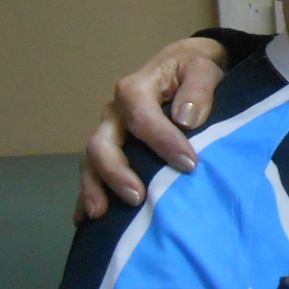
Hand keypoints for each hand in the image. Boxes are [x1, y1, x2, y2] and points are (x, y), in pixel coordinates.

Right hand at [75, 37, 229, 221]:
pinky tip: (86, 220)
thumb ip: (198, 88)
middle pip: (102, 143)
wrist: (182, 68)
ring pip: (91, 161)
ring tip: (101, 214)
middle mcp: (115, 113)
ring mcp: (109, 132)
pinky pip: (93, 173)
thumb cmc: (193, 69)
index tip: (189, 164)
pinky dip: (87, 195)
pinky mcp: (111, 149)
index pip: (141, 116)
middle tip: (138, 197)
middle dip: (116, 172)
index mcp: (136, 89)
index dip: (162, 140)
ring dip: (95, 188)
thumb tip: (186, 118)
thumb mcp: (202, 67)